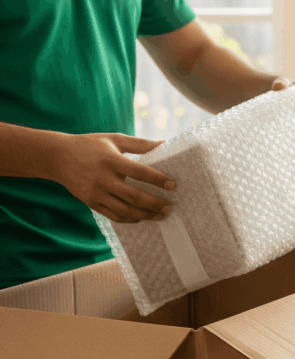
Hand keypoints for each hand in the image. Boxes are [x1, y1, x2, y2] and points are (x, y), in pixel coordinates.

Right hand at [50, 133, 175, 223]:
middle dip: (154, 203)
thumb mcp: (114, 139)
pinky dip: (129, 218)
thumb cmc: (90, 145)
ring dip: (145, 215)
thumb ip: (140, 144)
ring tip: (160, 215)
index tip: (173, 185)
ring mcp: (95, 192)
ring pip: (124, 209)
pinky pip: (113, 215)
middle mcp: (103, 178)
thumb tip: (165, 143)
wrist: (57, 157)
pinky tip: (141, 217)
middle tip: (169, 207)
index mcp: (111, 160)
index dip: (157, 180)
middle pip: (134, 196)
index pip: (139, 172)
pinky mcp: (90, 202)